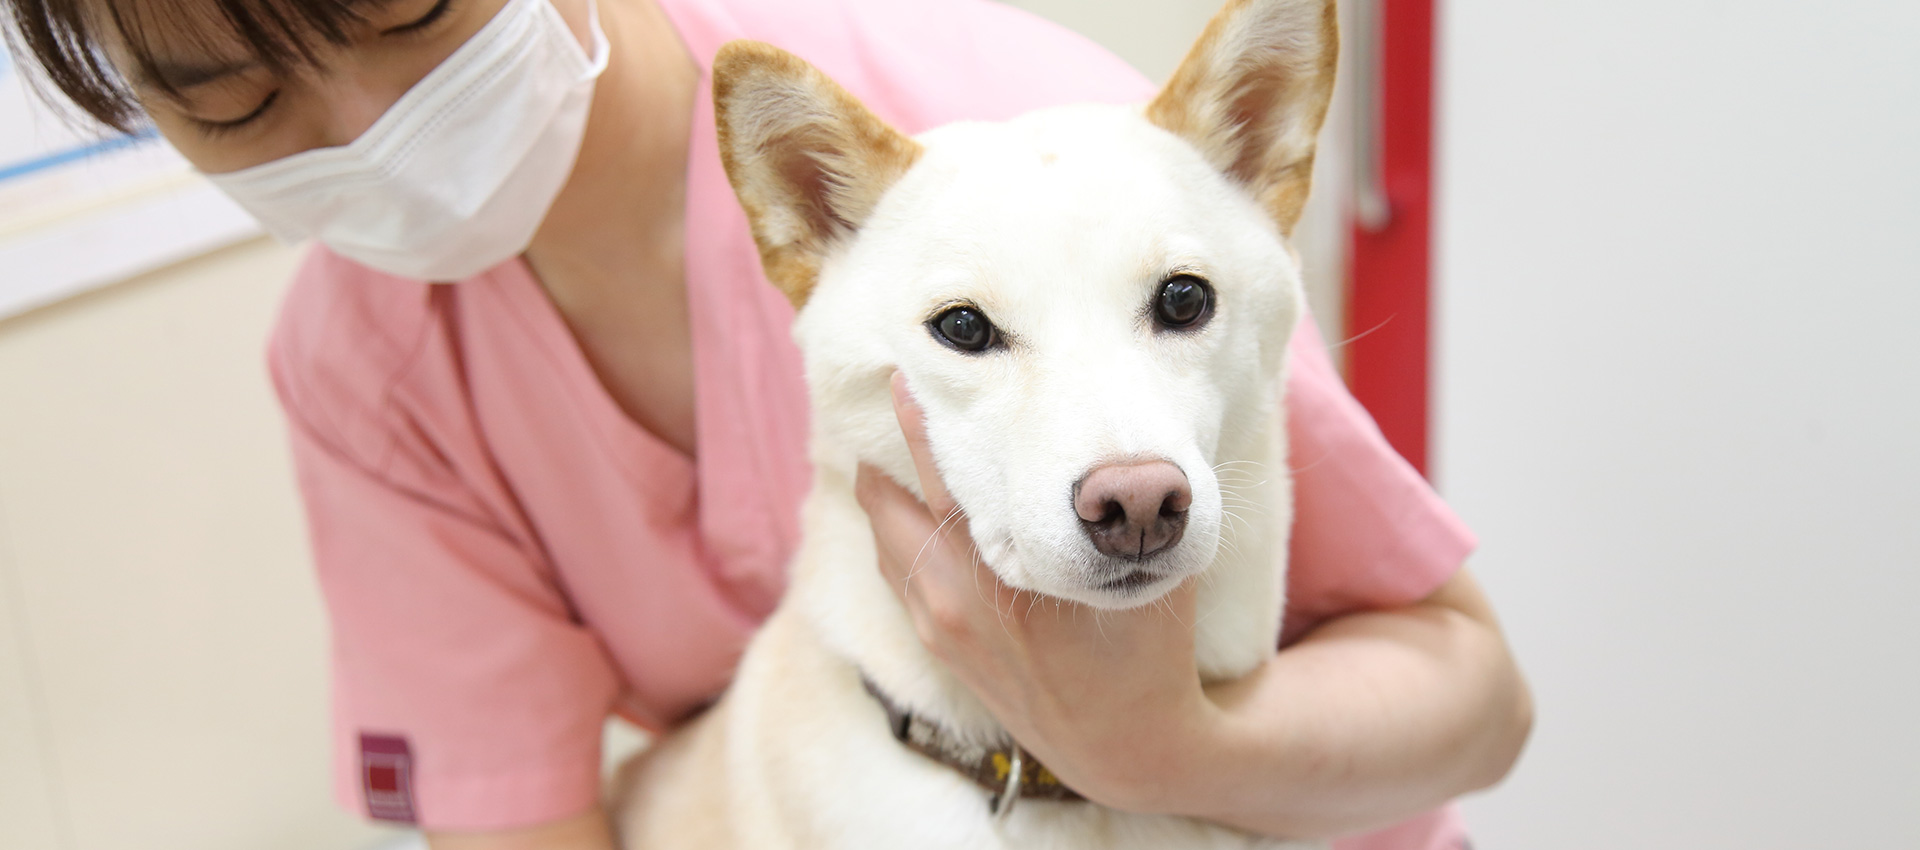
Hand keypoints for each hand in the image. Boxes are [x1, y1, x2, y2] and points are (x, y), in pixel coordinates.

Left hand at [852, 372, 1222, 811]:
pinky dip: (890, 532)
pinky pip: (892, 573)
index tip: (908, 372)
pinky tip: (902, 505)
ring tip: (889, 442)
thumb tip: (1134, 437)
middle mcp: (955, 602)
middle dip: (884, 450)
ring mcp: (939, 628)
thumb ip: (1137, 510)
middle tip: (896, 395)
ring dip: (882, 491)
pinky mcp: (937, 646)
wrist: (1126, 748)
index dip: (919, 423)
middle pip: (886, 504)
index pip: (942, 481)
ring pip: (882, 539)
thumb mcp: (1155, 575)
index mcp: (1006, 581)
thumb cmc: (1149, 654)